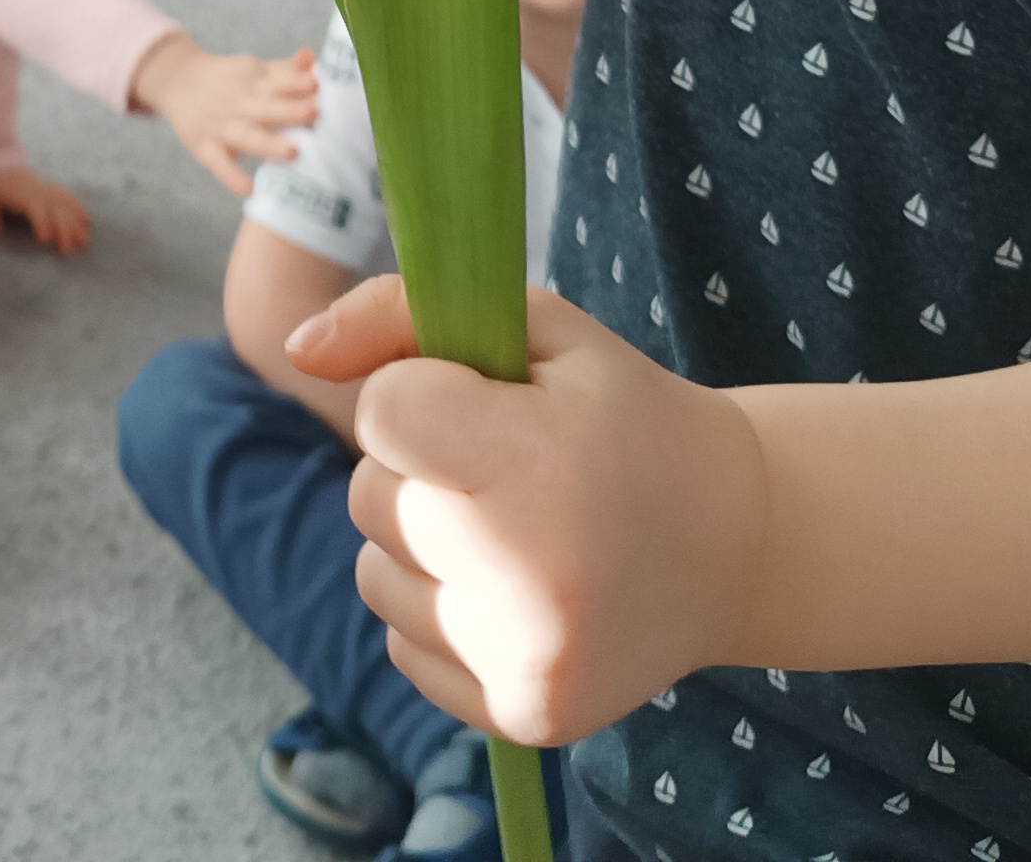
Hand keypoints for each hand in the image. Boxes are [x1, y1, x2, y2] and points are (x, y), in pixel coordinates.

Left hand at [0, 163, 93, 253]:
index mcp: (20, 192)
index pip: (35, 206)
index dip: (42, 222)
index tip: (45, 240)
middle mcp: (36, 189)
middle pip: (55, 207)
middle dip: (64, 228)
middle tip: (68, 250)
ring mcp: (45, 188)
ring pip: (65, 204)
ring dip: (76, 223)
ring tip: (84, 242)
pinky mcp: (50, 190)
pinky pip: (68, 198)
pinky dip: (78, 209)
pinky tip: (87, 223)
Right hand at [129, 31, 319, 197]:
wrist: (176, 81)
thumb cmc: (229, 81)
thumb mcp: (255, 70)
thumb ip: (287, 69)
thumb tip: (312, 57)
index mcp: (255, 80)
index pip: (280, 80)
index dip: (300, 83)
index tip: (320, 86)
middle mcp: (240, 102)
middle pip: (268, 107)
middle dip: (292, 110)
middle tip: (315, 113)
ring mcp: (222, 127)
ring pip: (247, 136)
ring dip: (269, 143)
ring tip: (293, 153)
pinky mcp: (206, 149)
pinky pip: (220, 165)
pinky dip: (233, 177)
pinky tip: (249, 189)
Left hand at [294, 272, 764, 745]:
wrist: (735, 544)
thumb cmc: (621, 417)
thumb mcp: (535, 327)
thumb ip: (398, 314)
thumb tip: (295, 347)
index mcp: (537, 466)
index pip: (383, 413)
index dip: (424, 393)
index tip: (491, 405)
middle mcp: (526, 579)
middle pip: (370, 497)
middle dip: (420, 471)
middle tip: (513, 471)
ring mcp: (522, 660)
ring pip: (374, 575)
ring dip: (421, 545)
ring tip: (514, 531)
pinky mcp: (519, 716)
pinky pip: (402, 645)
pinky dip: (442, 611)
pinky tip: (517, 590)